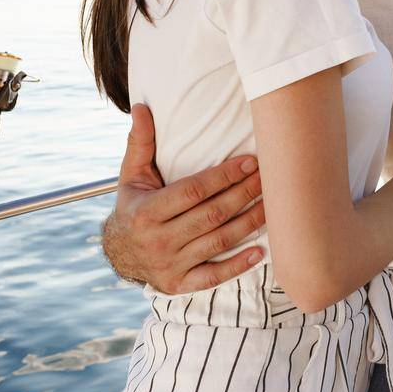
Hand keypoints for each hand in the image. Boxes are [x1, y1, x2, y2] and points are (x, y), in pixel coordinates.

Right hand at [100, 103, 267, 293]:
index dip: (224, 176)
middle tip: (269, 177)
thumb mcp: (131, 175)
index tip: (250, 161)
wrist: (119, 253)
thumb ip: (140, 143)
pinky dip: (237, 266)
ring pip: (218, 243)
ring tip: (273, 204)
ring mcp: (169, 265)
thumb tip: (142, 107)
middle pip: (211, 215)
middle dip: (244, 194)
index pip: (193, 191)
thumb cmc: (134, 205)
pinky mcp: (179, 284)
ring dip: (249, 223)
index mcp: (146, 212)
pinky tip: (260, 252)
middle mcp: (157, 241)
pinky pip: (213, 278)